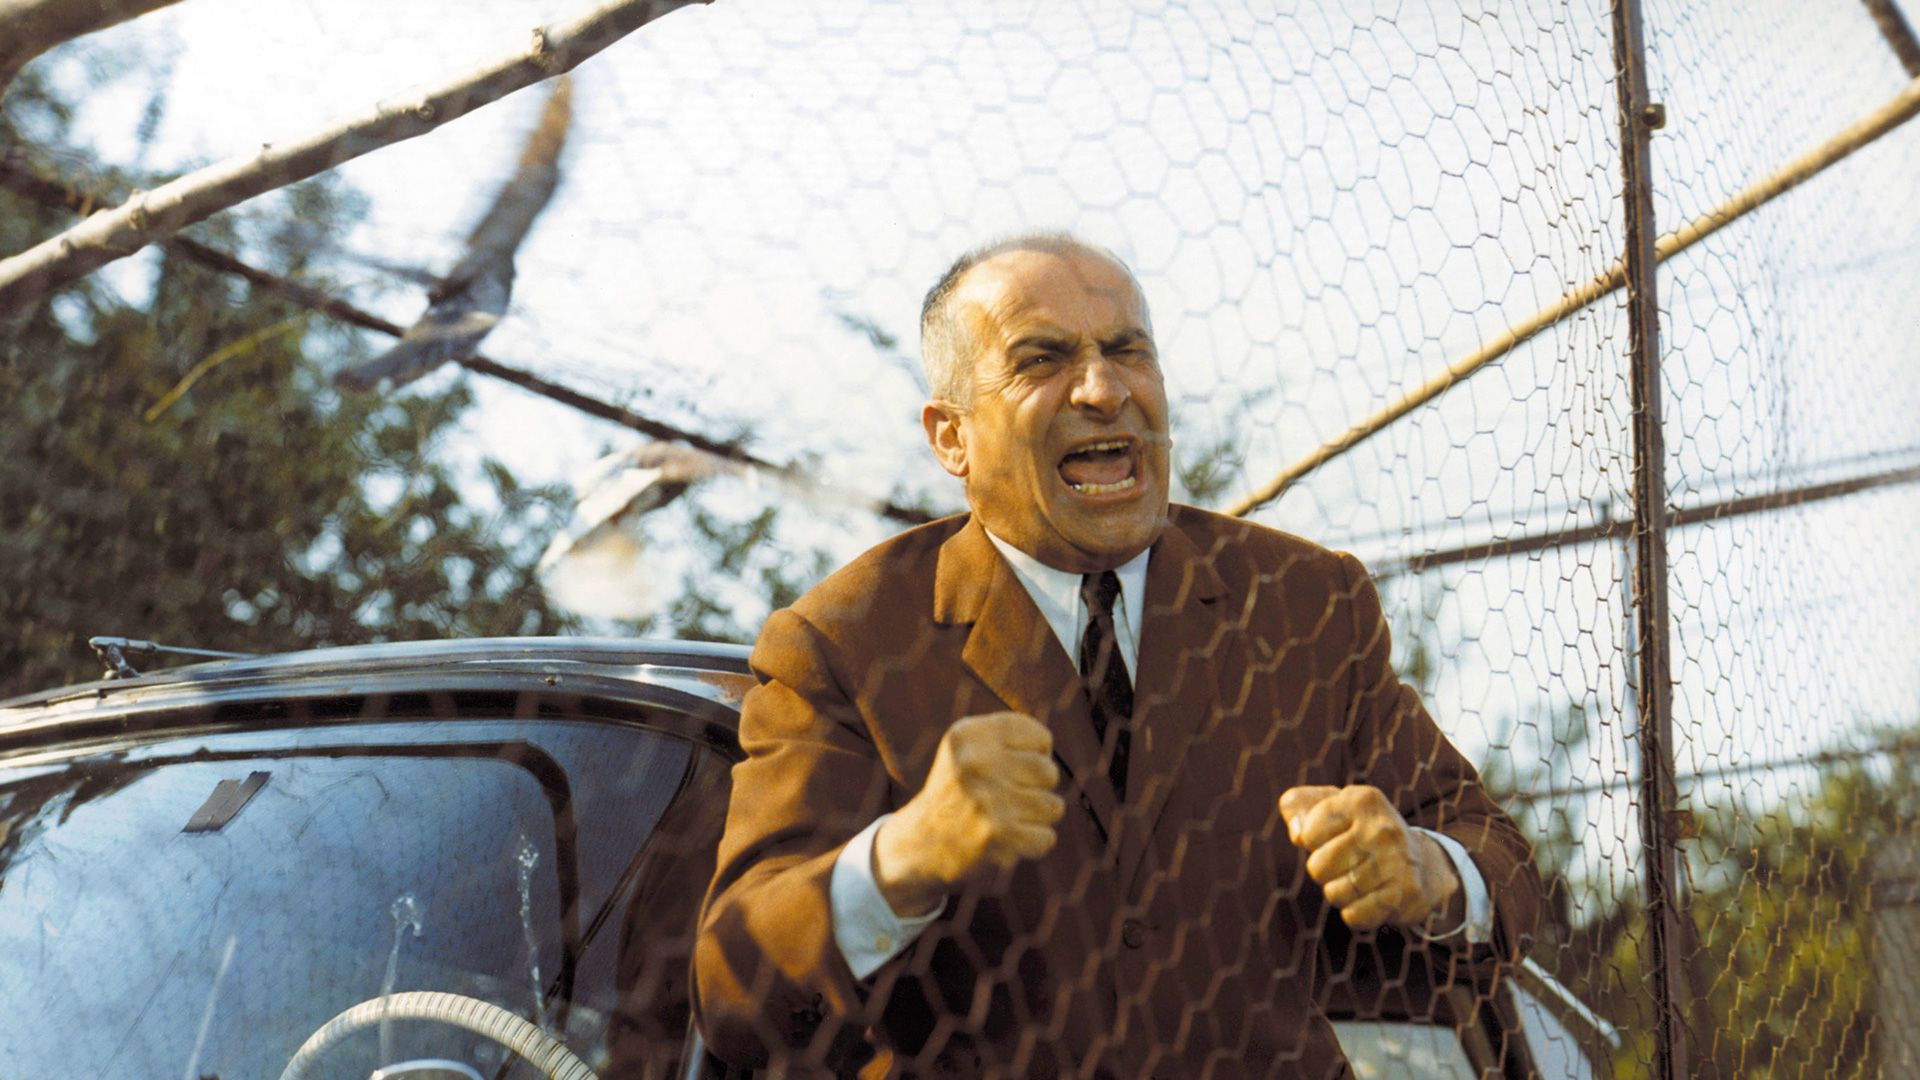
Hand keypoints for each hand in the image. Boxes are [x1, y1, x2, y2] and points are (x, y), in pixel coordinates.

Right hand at [873, 711, 1064, 916]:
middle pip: (1048, 772)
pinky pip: (1046, 837)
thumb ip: (1012, 736)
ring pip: (1052, 806)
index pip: (1041, 737)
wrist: (921, 842)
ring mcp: (986, 799)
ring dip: (1036, 818)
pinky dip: (1033, 843)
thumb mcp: (969, 747)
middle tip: (1008, 797)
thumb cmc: (959, 789)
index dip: (1036, 755)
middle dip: (1037, 788)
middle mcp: (975, 762)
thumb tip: (1049, 752)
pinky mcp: (996, 835)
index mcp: (969, 734)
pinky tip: (1008, 840)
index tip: (1012, 767)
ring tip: (1008, 818)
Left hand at [1278, 784, 1461, 930]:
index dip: (1311, 841)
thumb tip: (1297, 834)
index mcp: (1361, 800)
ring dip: (1338, 893)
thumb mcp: (1327, 804)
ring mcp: (1397, 862)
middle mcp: (1382, 829)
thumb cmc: (1358, 831)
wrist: (1422, 863)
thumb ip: (1296, 805)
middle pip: (1318, 868)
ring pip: (1335, 894)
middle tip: (1342, 863)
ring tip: (1358, 879)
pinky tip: (1372, 897)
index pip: (1308, 834)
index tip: (1330, 835)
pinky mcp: (1406, 893)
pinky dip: (1356, 913)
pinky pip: (1355, 916)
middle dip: (1321, 871)